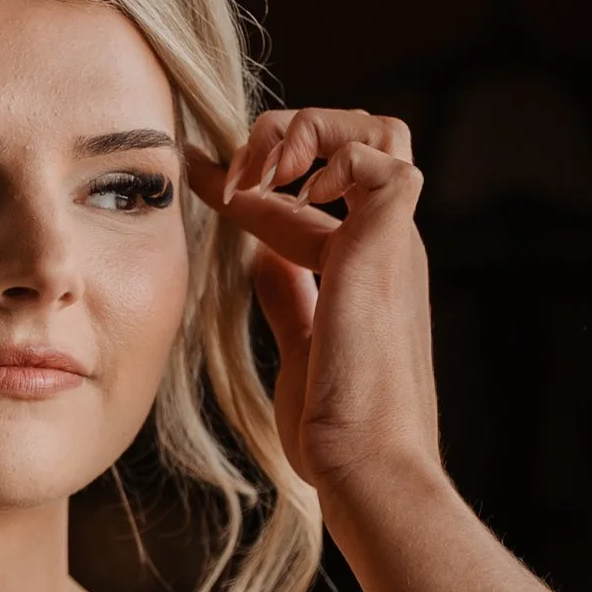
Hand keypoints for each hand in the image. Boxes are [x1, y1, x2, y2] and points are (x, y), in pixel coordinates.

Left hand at [186, 104, 439, 493]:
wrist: (364, 460)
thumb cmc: (335, 424)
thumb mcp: (300, 344)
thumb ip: (288, 297)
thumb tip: (262, 260)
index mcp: (367, 267)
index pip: (313, 193)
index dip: (253, 177)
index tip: (196, 173)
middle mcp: (387, 244)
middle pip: (362, 139)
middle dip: (294, 134)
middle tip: (237, 169)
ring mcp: (395, 240)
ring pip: (378, 131)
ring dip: (311, 131)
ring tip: (260, 170)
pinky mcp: (391, 240)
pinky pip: (377, 154)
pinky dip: (328, 153)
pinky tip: (285, 190)